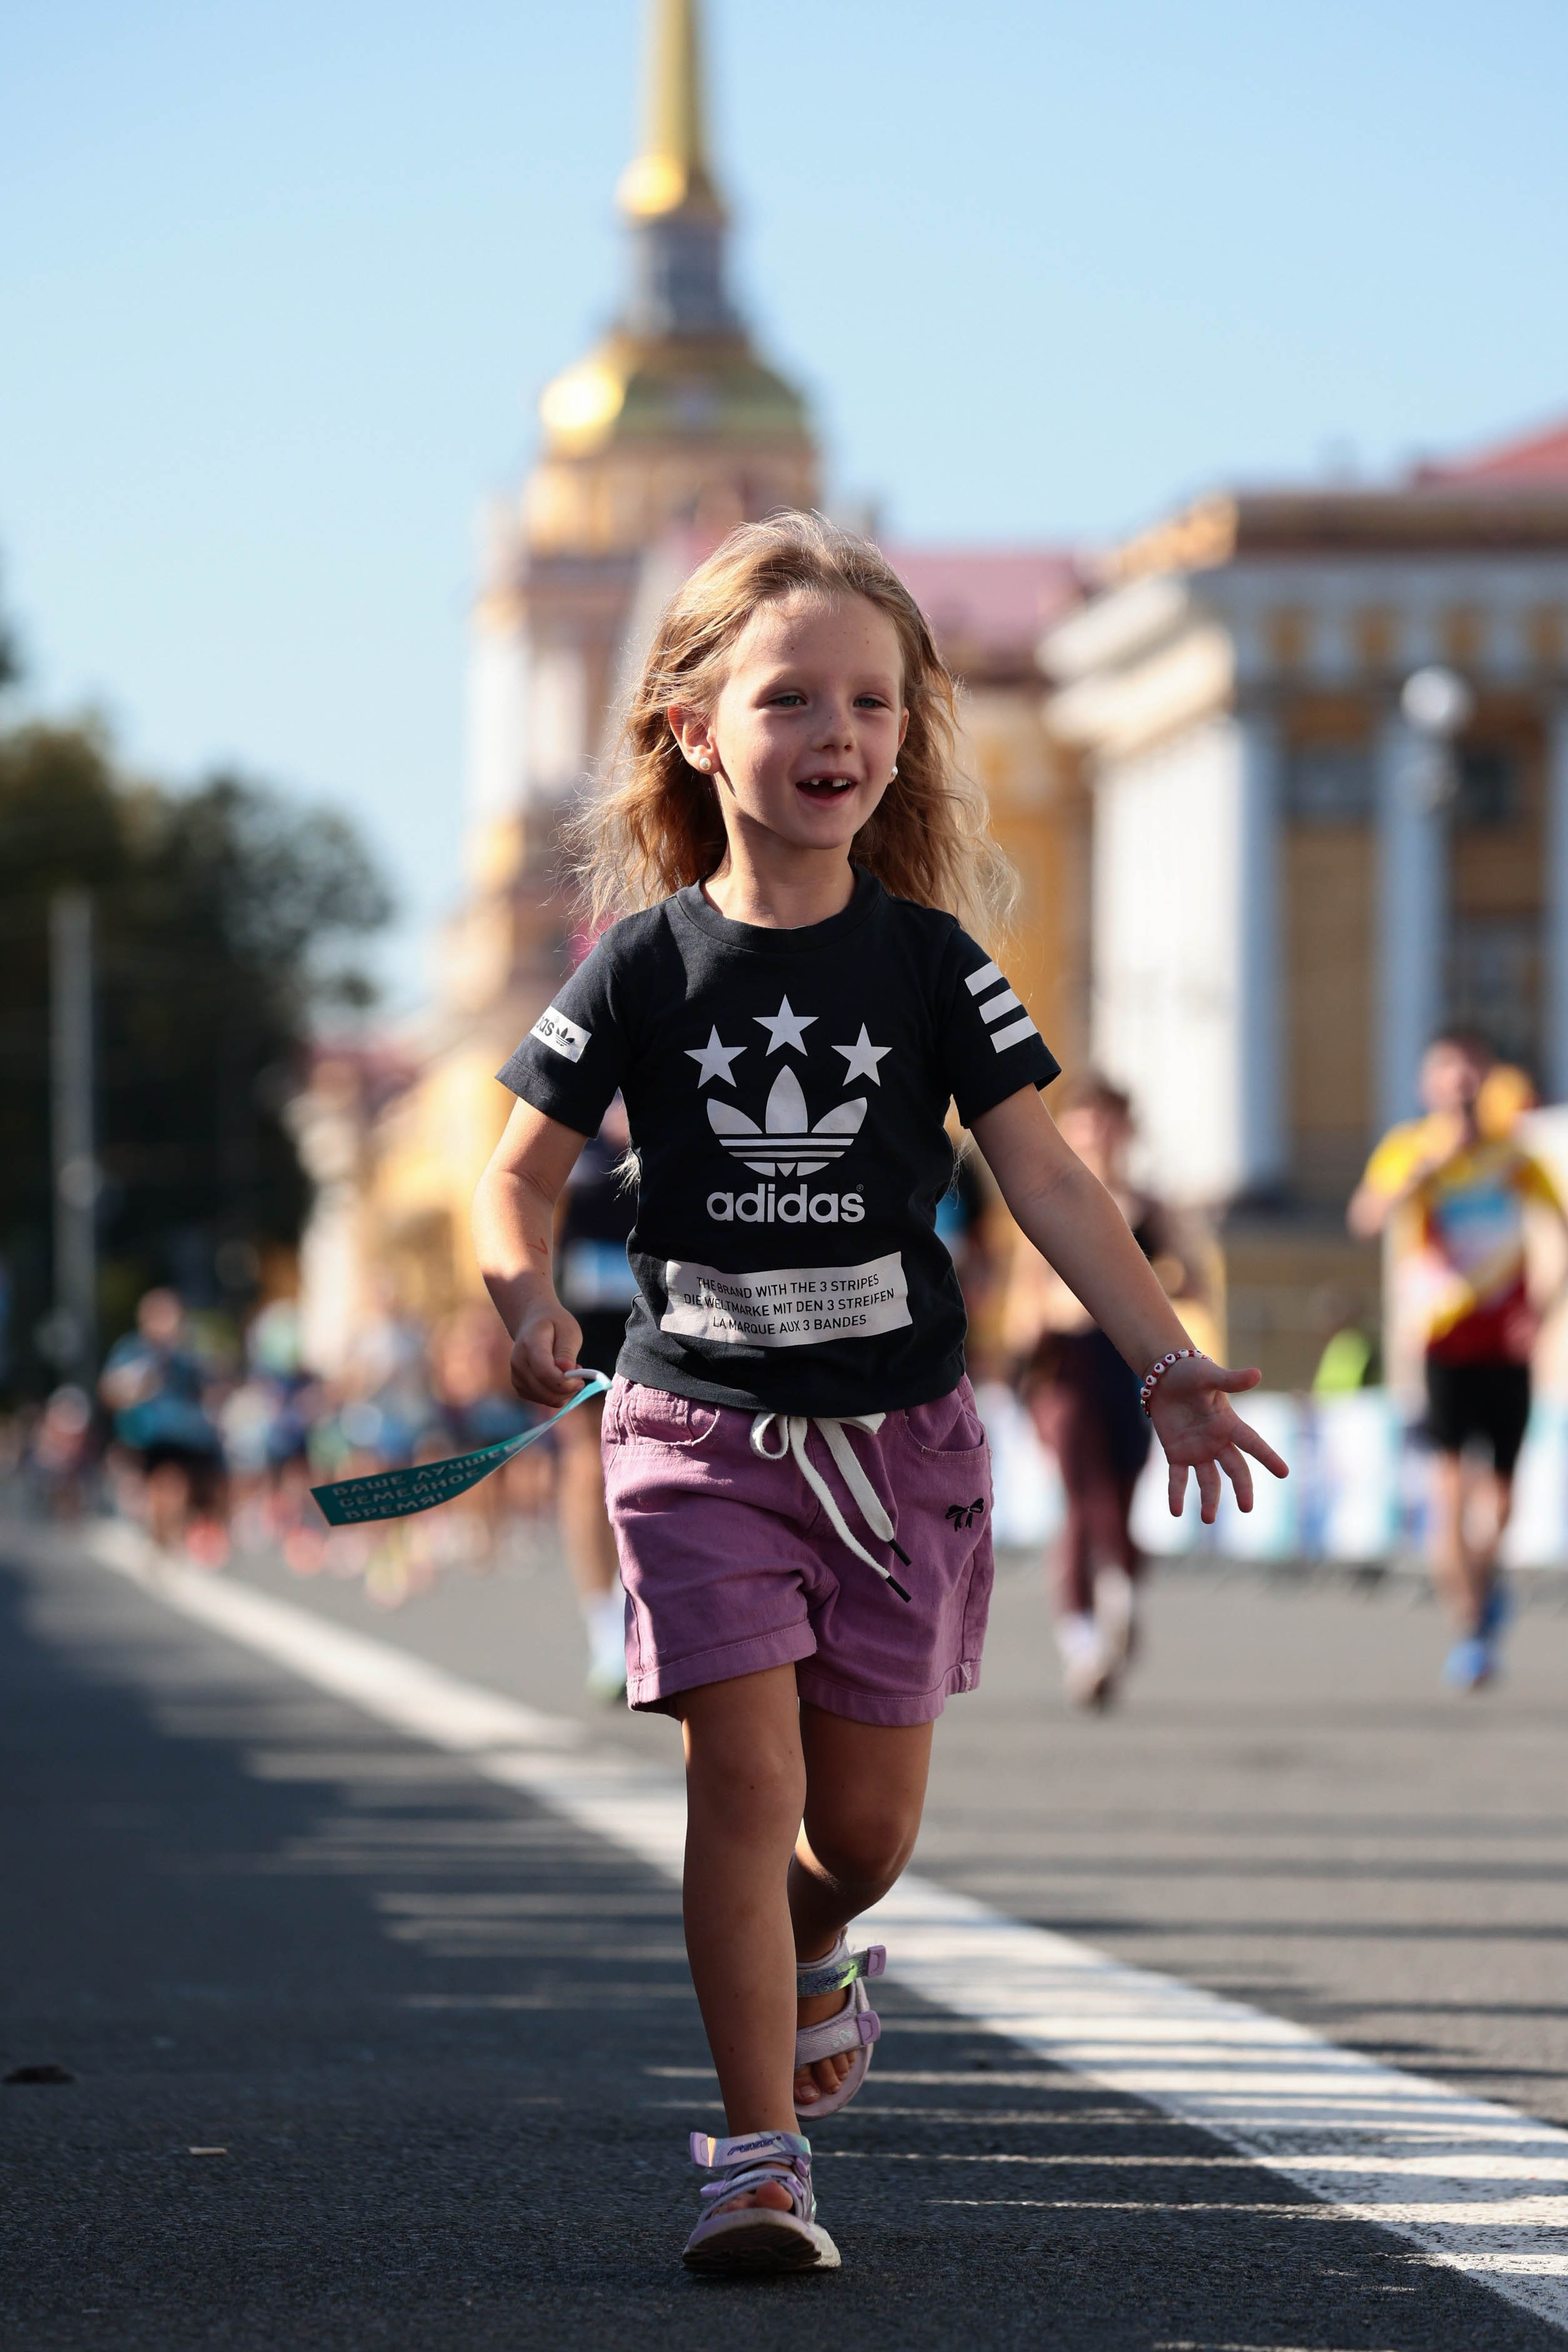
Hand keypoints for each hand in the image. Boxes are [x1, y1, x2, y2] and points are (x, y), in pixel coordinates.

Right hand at [508, 1299, 586, 1408]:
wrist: (532, 1322)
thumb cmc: (554, 1324)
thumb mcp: (568, 1330)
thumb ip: (567, 1352)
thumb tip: (567, 1371)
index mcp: (530, 1344)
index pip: (544, 1373)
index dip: (565, 1383)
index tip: (581, 1379)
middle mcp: (518, 1363)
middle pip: (545, 1390)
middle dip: (568, 1389)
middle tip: (578, 1374)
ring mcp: (516, 1376)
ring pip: (545, 1399)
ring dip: (563, 1392)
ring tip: (568, 1372)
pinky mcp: (520, 1386)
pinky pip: (542, 1400)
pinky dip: (555, 1394)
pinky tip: (558, 1378)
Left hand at [1149, 1357, 1288, 1523]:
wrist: (1163, 1376)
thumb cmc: (1190, 1373)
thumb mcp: (1209, 1376)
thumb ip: (1231, 1380)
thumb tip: (1257, 1374)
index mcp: (1229, 1424)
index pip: (1252, 1443)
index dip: (1268, 1457)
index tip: (1284, 1473)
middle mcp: (1217, 1442)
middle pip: (1235, 1469)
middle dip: (1242, 1488)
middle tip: (1247, 1507)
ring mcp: (1198, 1451)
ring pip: (1208, 1480)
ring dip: (1210, 1500)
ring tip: (1208, 1519)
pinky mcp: (1177, 1454)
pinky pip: (1178, 1478)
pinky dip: (1176, 1495)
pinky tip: (1176, 1513)